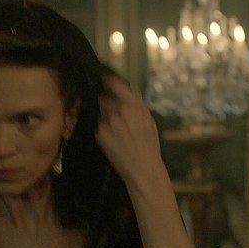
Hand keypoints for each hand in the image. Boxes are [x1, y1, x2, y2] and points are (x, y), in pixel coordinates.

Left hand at [95, 73, 165, 188]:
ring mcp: (107, 122)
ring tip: (117, 132)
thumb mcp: (149, 120)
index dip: (109, 81)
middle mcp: (119, 110)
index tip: (105, 79)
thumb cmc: (150, 145)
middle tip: (116, 115)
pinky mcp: (99, 133)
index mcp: (134, 104)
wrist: (142, 168)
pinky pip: (99, 126)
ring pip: (101, 113)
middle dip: (108, 104)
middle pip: (104, 99)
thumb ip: (137, 105)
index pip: (115, 84)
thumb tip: (126, 94)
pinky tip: (113, 140)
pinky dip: (103, 130)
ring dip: (106, 118)